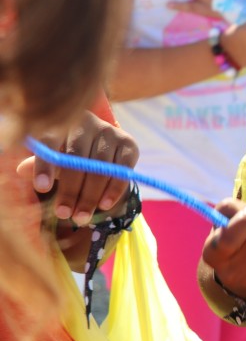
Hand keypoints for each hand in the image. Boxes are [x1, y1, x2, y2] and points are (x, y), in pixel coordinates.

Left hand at [17, 113, 138, 263]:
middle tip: (64, 214)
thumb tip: (21, 170)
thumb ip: (40, 163)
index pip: (50, 142)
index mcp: (62, 123)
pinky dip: (114, 189)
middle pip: (77, 158)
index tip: (42, 190)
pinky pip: (122, 170)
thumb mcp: (52, 157)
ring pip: (100, 167)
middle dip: (71, 190)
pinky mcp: (129, 143)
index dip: (45, 166)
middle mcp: (87, 123)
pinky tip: (104, 205)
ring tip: (81, 217)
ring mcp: (110, 132)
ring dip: (91, 195)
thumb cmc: (69, 153)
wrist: (100, 146)